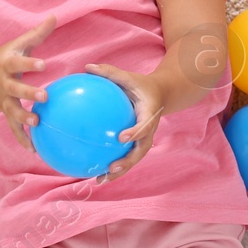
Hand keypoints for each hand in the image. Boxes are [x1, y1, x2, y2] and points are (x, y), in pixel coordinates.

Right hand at [0, 14, 55, 153]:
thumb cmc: (3, 59)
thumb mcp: (17, 45)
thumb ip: (37, 33)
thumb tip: (55, 16)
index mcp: (6, 64)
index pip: (18, 62)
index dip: (29, 63)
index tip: (43, 64)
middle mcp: (3, 84)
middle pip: (15, 89)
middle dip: (28, 92)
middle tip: (45, 96)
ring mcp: (3, 100)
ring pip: (12, 110)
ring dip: (24, 117)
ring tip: (38, 122)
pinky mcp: (5, 113)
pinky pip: (13, 128)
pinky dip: (23, 138)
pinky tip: (35, 149)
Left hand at [83, 63, 165, 181]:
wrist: (161, 94)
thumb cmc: (141, 85)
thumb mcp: (129, 77)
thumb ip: (110, 73)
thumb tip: (87, 67)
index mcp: (149, 113)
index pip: (145, 125)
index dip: (135, 133)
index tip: (121, 137)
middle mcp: (149, 130)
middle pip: (141, 151)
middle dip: (127, 162)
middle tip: (112, 167)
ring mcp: (144, 140)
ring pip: (133, 159)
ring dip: (120, 171)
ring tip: (100, 180)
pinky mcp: (137, 144)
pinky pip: (126, 156)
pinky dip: (113, 167)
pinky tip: (94, 173)